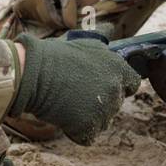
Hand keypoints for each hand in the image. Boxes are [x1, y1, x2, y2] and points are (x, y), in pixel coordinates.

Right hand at [10, 35, 142, 144]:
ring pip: (102, 122)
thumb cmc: (54, 56)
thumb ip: (102, 40)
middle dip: (99, 102)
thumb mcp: (83, 42)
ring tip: (68, 102)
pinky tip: (62, 116)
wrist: (32, 72)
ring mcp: (103, 108)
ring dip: (87, 117)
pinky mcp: (89, 126)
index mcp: (118, 67)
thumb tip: (109, 28)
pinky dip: (75, 131)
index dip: (119, 86)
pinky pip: (86, 136)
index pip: (133, 84)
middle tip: (76, 92)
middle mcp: (115, 88)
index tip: (102, 85)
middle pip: (115, 104)